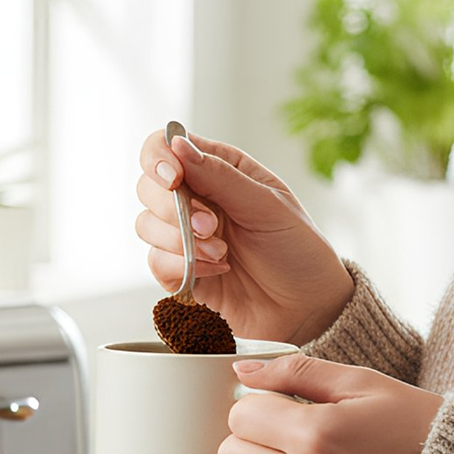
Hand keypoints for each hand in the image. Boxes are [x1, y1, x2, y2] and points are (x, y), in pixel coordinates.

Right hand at [135, 129, 353, 346]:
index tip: (173, 180)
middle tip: (210, 226)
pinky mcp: (180, 270)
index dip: (159, 159)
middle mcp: (197, 198)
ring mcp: (186, 235)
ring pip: (146, 224)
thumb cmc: (298, 251)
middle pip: (147, 186)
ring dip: (180, 240)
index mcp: (220, 169)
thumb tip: (177, 143)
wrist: (308, 309)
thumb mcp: (268, 205)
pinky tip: (216, 270)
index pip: (166, 147)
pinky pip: (156, 261)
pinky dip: (182, 266)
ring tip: (220, 252)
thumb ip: (219, 175)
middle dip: (172, 208)